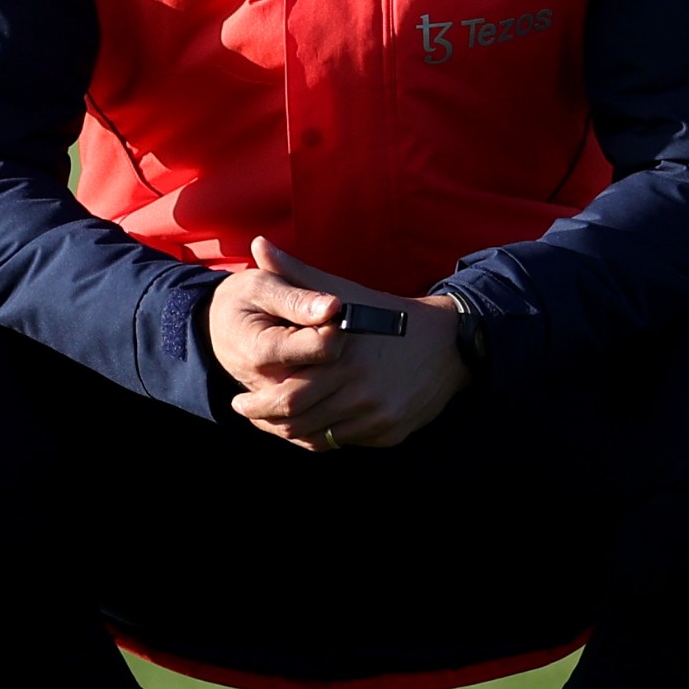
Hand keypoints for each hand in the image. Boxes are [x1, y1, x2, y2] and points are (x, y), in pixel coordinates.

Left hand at [207, 240, 469, 454]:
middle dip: (265, 422)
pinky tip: (307, 426)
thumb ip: (297, 275)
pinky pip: (344, 443)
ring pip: (318, 438)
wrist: (448, 344)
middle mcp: (360, 391)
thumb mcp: (343, 292)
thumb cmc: (383, 314)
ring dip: (290, 433)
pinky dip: (321, 437)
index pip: (287, 396)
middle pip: (298, 422)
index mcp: (343, 357)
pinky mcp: (390, 432)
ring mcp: (377, 415)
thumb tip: (258, 245)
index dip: (257, 403)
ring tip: (272, 421)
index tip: (239, 398)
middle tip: (247, 413)